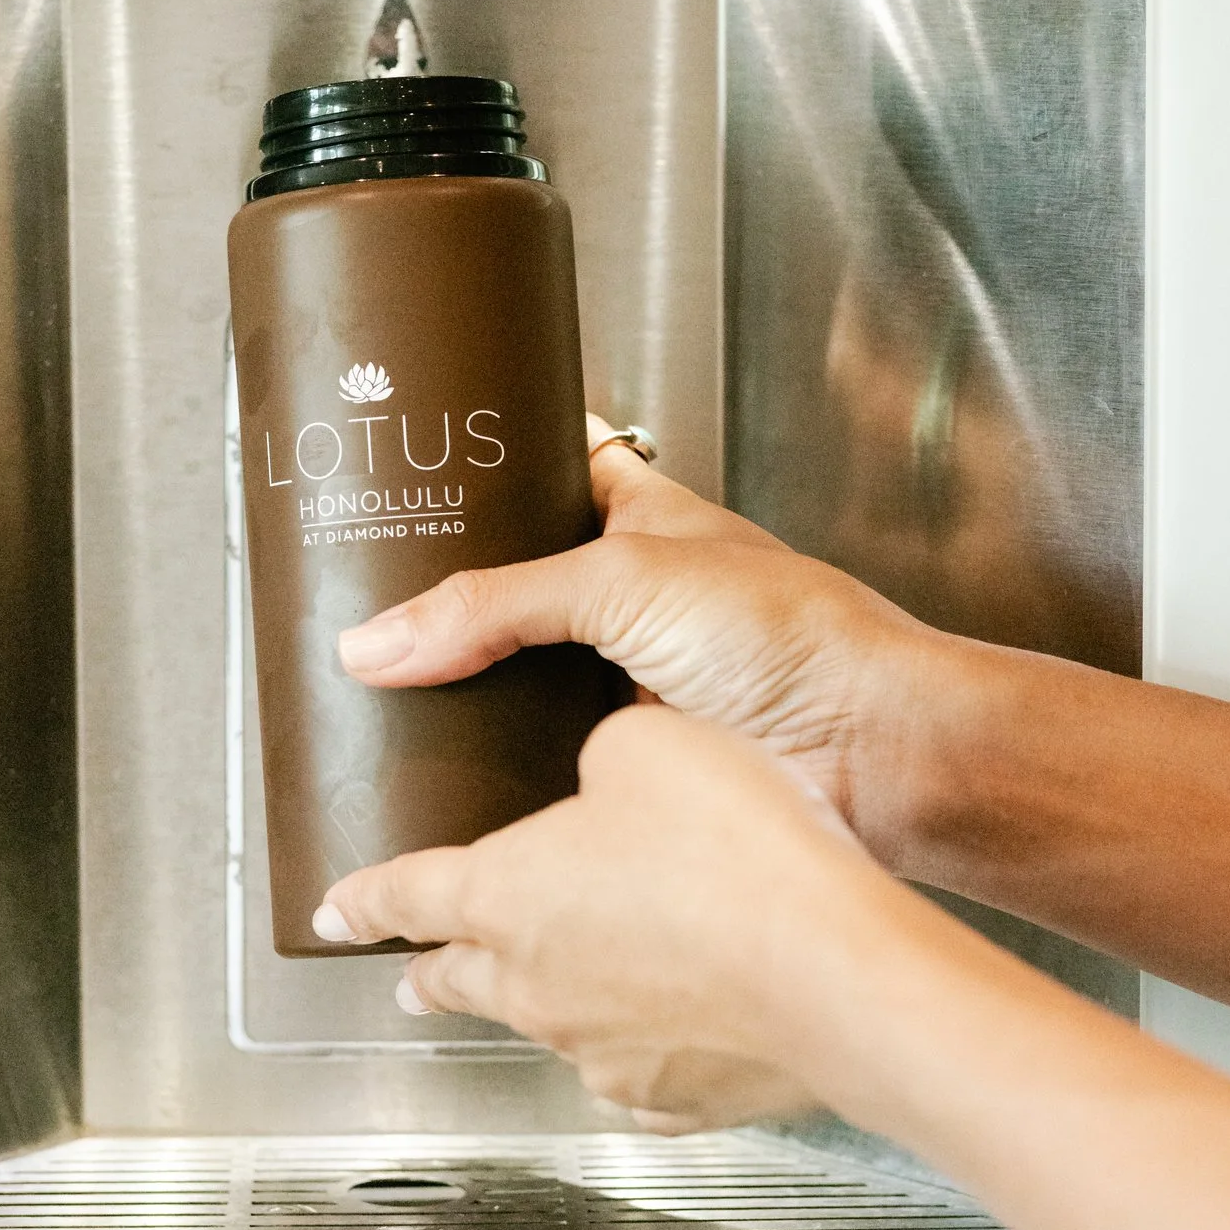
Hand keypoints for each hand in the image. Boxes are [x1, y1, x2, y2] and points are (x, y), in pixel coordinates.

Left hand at [315, 703, 875, 1130]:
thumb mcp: (645, 745)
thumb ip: (600, 761)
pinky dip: (645, 1051)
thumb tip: (604, 783)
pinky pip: (641, 1078)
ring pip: (551, 1026)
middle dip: (433, 972)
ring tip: (568, 985)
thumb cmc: (737, 848)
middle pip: (459, 981)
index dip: (362, 903)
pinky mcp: (677, 1100)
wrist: (834, 969)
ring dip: (549, 1003)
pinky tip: (673, 1032)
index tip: (332, 917)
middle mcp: (536, 984)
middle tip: (413, 977)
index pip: (405, 897)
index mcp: (505, 894)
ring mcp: (604, 1053)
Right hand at [334, 418, 952, 852]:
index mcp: (639, 514)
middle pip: (513, 581)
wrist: (871, 751)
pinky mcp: (627, 757)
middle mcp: (631, 593)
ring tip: (373, 686)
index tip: (403, 461)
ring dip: (463, 686)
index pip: (547, 461)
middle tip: (358, 592)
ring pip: (518, 673)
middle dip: (448, 592)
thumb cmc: (796, 636)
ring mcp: (627, 677)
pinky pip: (536, 754)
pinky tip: (437, 769)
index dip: (485, 460)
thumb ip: (497, 602)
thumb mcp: (625, 580)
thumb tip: (379, 639)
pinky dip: (491, 763)